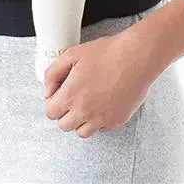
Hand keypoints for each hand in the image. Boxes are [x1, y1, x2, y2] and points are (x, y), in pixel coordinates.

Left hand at [42, 30, 157, 138]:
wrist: (136, 57)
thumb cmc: (108, 52)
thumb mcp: (72, 54)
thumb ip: (53, 73)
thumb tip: (47, 91)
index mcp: (71, 95)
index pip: (50, 112)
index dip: (53, 102)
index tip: (59, 94)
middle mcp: (85, 112)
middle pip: (64, 125)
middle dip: (65, 112)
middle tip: (74, 96)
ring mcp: (101, 119)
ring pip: (82, 132)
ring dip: (81, 120)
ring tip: (88, 101)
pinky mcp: (116, 121)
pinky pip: (101, 128)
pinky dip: (99, 119)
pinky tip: (103, 102)